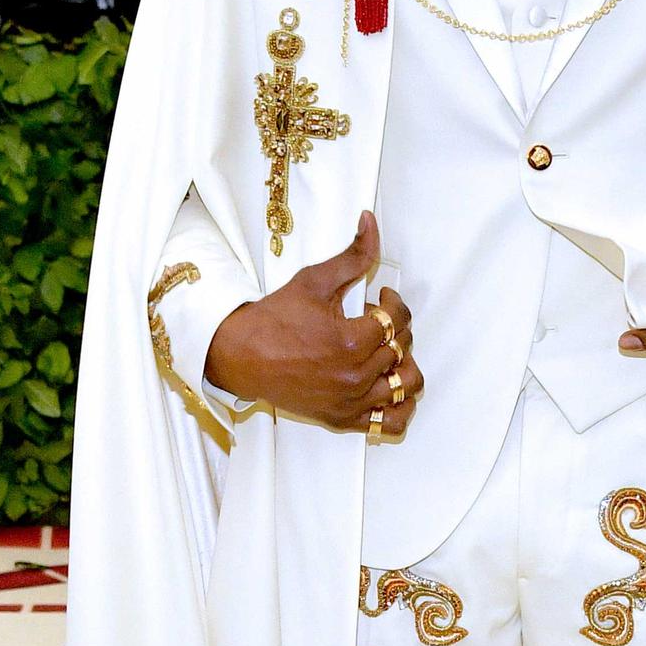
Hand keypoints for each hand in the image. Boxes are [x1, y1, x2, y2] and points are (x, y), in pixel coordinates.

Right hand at [204, 211, 422, 437]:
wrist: (240, 354)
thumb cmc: (275, 317)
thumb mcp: (315, 279)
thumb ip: (353, 254)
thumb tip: (371, 221)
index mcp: (350, 342)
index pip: (397, 319)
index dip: (394, 302)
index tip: (381, 298)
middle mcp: (354, 376)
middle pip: (402, 348)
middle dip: (394, 328)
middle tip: (373, 320)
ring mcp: (349, 402)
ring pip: (404, 386)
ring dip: (403, 364)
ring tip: (386, 350)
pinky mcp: (341, 418)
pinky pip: (388, 424)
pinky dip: (399, 407)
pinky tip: (389, 385)